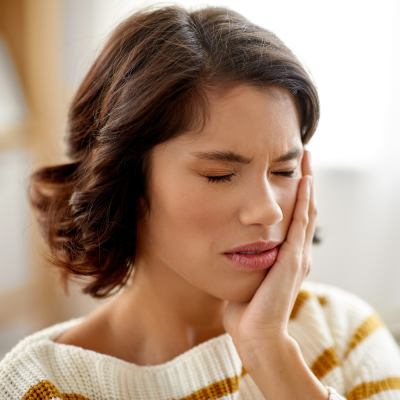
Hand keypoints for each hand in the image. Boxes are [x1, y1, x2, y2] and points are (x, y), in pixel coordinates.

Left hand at [223, 150, 316, 368]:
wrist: (255, 334)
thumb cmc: (247, 310)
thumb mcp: (248, 278)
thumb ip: (245, 262)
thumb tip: (229, 250)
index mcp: (287, 257)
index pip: (295, 219)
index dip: (295, 196)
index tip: (290, 173)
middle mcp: (297, 253)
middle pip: (305, 210)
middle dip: (304, 183)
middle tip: (304, 158)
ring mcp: (298, 256)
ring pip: (307, 211)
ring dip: (307, 185)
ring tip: (307, 160)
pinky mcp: (293, 259)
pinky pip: (301, 224)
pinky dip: (304, 201)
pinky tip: (304, 181)